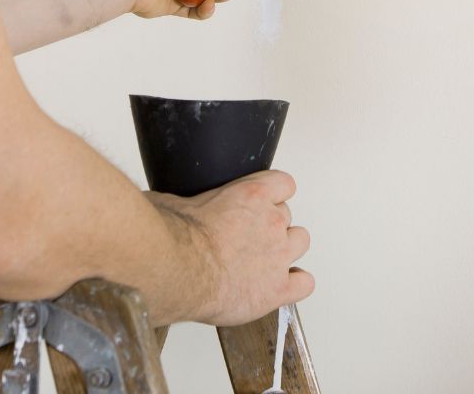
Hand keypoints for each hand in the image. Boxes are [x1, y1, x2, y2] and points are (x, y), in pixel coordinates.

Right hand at [147, 171, 313, 324]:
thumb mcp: (177, 200)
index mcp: (252, 194)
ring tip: (265, 260)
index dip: (273, 194)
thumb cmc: (174, 236)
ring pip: (301, 241)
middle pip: (287, 215)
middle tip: (250, 238)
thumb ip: (187, 200)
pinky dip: (296, 284)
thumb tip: (168, 202)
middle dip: (271, 225)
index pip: (283, 184)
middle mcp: (271, 221)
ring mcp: (278, 255)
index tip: (264, 202)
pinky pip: (305, 283)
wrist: (179, 269)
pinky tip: (280, 286)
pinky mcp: (277, 289)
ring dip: (286, 249)